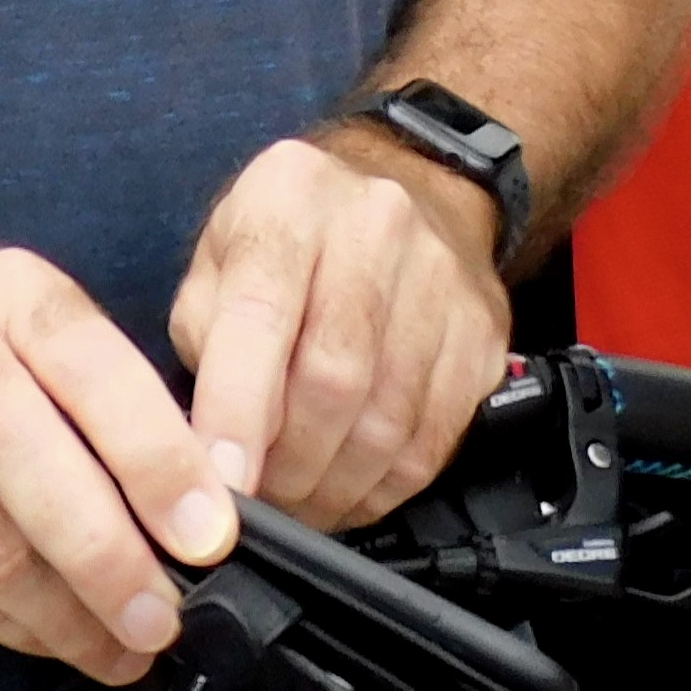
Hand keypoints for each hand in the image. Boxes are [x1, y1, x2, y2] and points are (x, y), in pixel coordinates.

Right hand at [0, 225, 235, 685]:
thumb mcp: (25, 313)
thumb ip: (103, 391)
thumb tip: (195, 502)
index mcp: (13, 298)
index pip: (97, 376)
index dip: (159, 462)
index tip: (209, 534)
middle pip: (33, 470)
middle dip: (110, 561)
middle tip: (163, 617)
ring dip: (65, 616)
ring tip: (122, 647)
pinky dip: (8, 624)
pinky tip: (51, 637)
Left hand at [170, 133, 510, 531]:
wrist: (410, 187)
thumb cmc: (292, 239)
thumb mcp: (218, 257)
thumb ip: (205, 336)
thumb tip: (209, 439)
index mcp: (291, 193)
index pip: (260, 315)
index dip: (237, 410)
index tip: (221, 482)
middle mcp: (377, 222)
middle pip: (335, 377)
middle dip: (290, 464)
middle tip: (260, 503)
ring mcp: (443, 276)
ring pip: (390, 420)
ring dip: (336, 486)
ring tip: (299, 503)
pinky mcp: (485, 330)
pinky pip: (436, 438)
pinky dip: (386, 486)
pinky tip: (351, 490)